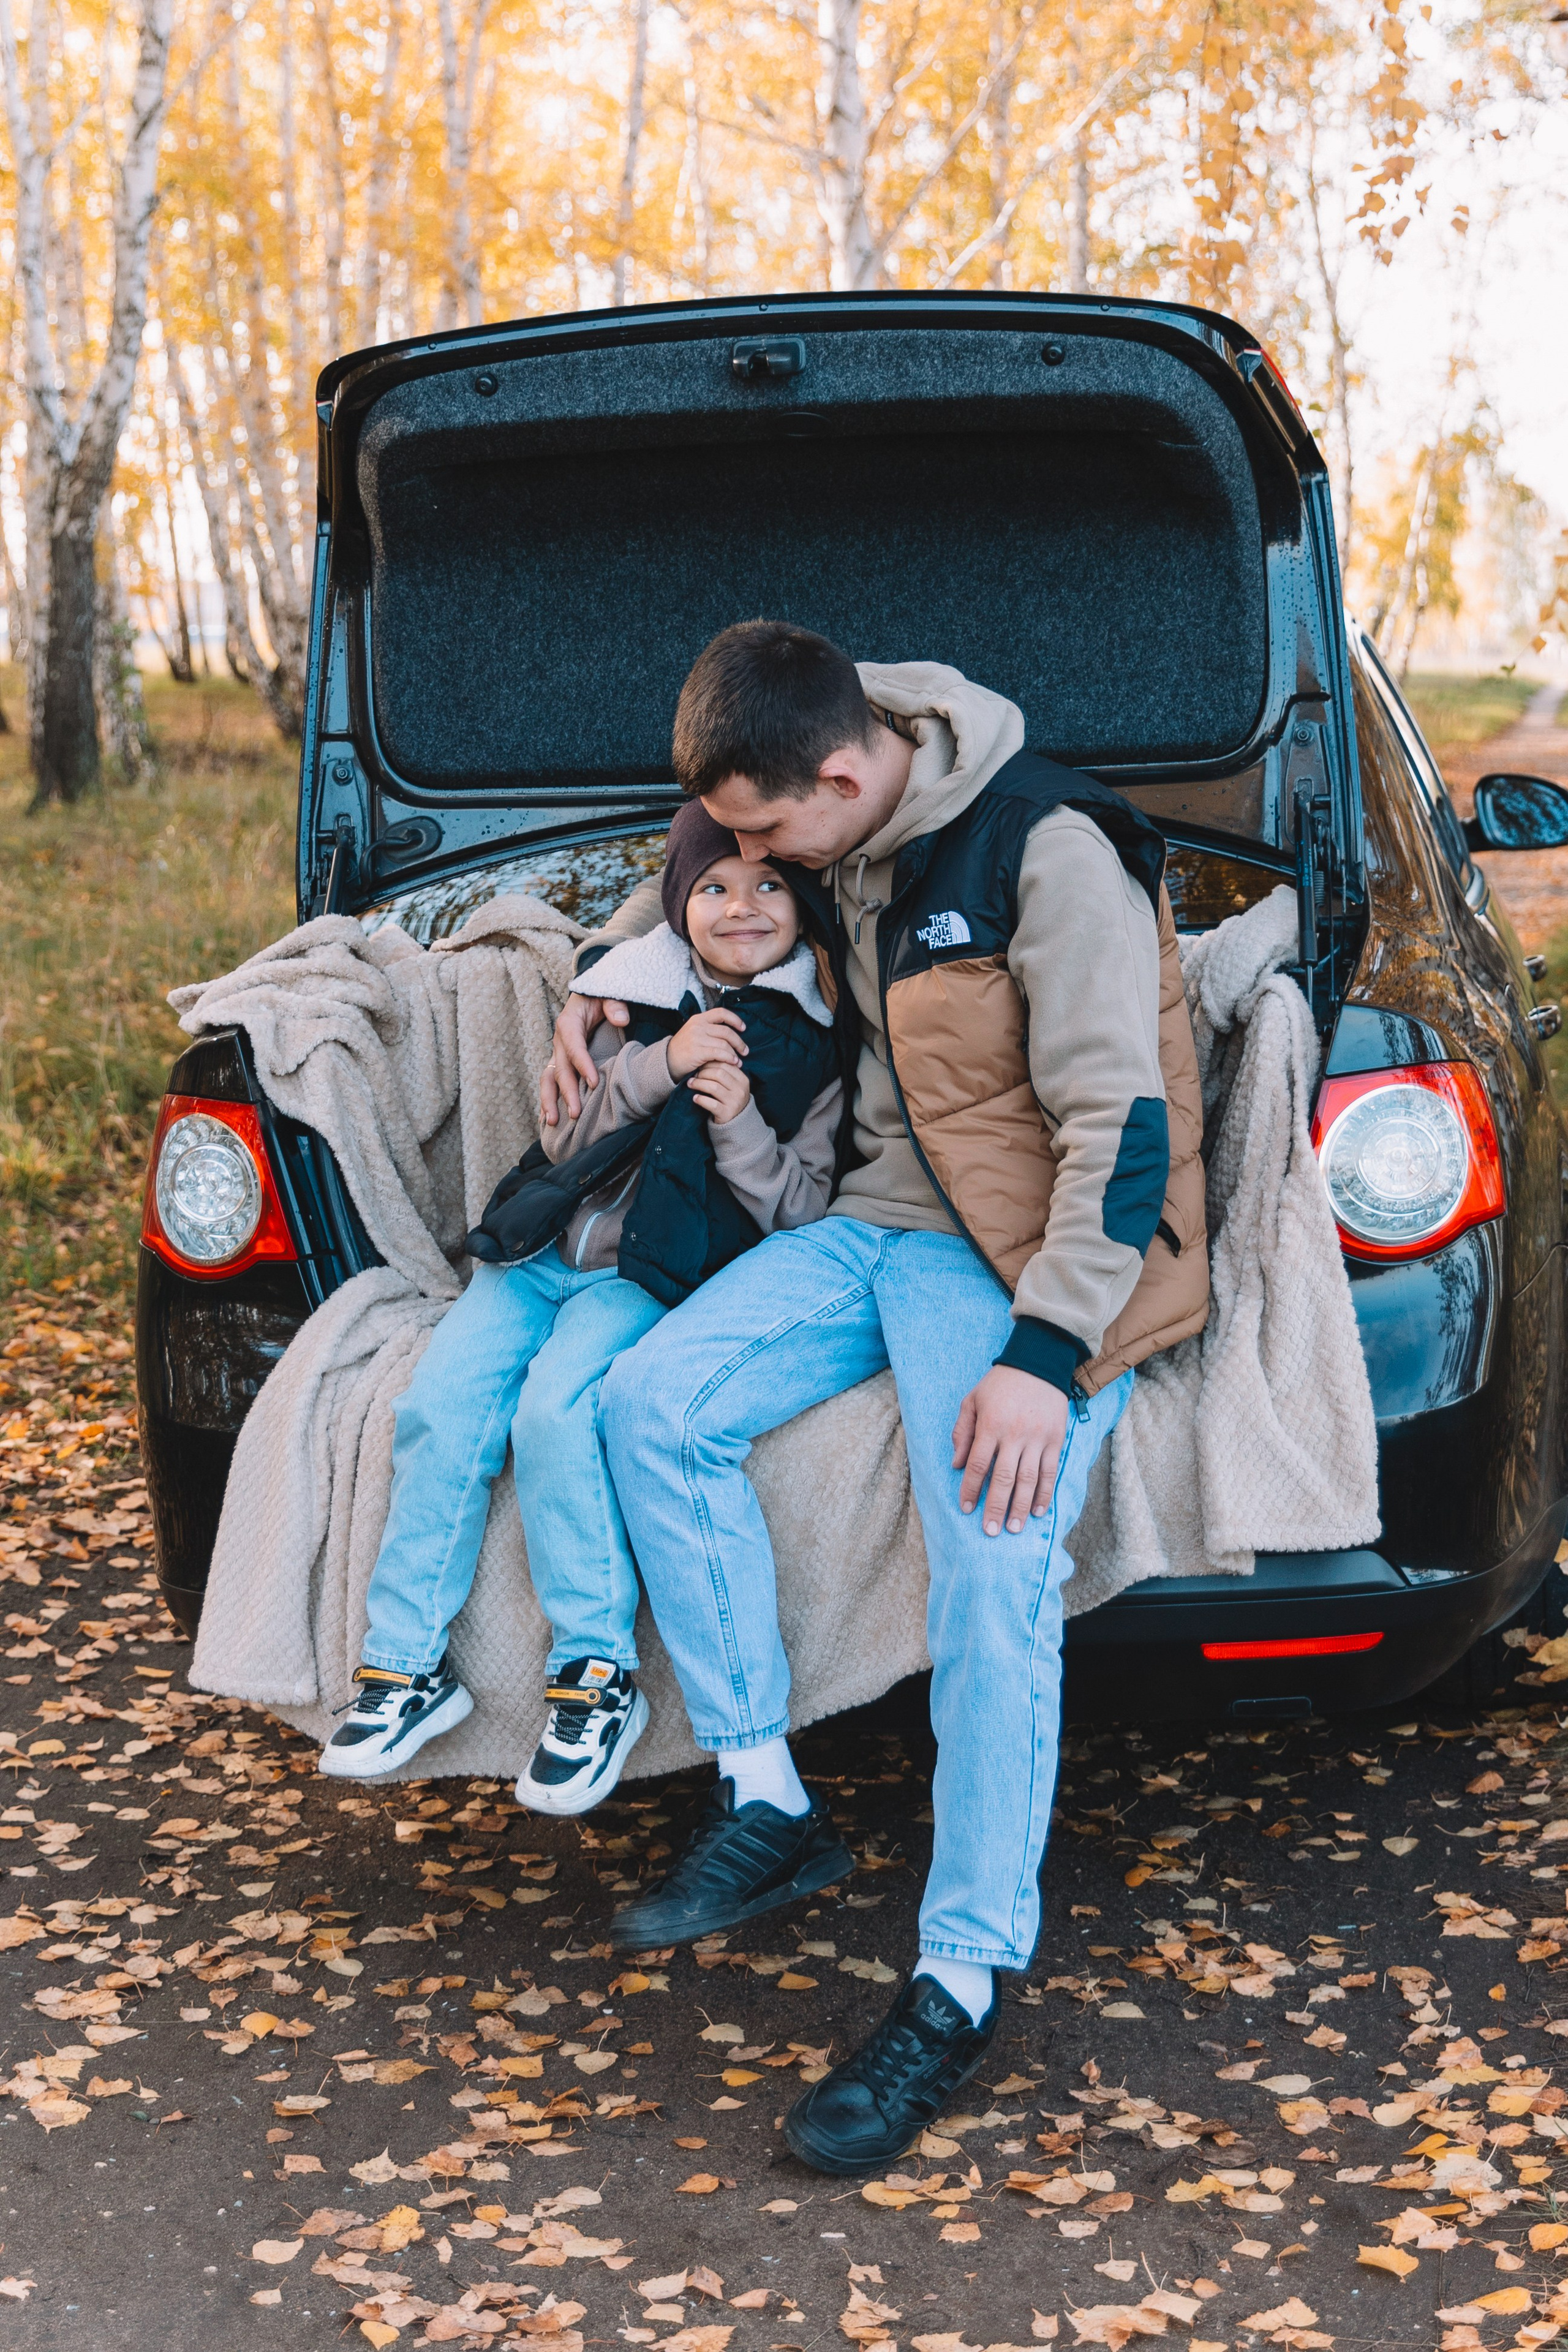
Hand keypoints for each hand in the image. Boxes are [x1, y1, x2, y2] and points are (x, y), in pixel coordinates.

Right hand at [540, 992, 630, 1124]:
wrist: (589, 997)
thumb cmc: (600, 997)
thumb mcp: (608, 993)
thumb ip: (615, 1004)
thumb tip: (621, 1019)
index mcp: (568, 1024)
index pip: (574, 1047)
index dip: (582, 1065)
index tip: (594, 1083)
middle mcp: (559, 1041)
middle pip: (559, 1069)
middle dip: (566, 1092)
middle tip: (576, 1113)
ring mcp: (557, 1054)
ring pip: (548, 1079)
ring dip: (549, 1101)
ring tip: (554, 1123)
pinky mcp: (560, 1063)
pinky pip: (551, 1083)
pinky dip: (548, 1101)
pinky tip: (548, 1120)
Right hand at [667, 1006, 747, 1080]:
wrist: (667, 1060)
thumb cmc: (684, 1048)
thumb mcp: (695, 1032)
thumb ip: (710, 1029)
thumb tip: (732, 1031)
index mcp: (699, 1018)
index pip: (721, 1013)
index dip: (735, 1019)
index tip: (743, 1028)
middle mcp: (698, 1026)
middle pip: (726, 1031)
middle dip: (739, 1042)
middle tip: (745, 1051)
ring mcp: (697, 1038)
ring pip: (724, 1043)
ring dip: (735, 1053)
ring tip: (739, 1061)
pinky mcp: (697, 1051)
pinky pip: (719, 1053)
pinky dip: (728, 1058)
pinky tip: (733, 1063)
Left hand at [689, 1060, 752, 1123]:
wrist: (736, 1123)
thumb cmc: (729, 1099)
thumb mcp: (731, 1085)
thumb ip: (724, 1073)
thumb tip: (706, 1059)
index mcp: (742, 1080)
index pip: (725, 1064)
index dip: (710, 1063)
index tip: (700, 1065)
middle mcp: (740, 1090)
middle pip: (719, 1074)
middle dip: (703, 1073)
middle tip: (693, 1075)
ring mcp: (734, 1102)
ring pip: (713, 1087)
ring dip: (699, 1084)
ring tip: (690, 1084)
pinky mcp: (726, 1113)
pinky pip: (711, 1104)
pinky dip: (701, 1099)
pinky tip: (694, 1098)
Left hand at [952, 1366, 1069, 1536]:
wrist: (1039, 1364)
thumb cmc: (1000, 1384)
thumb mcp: (972, 1400)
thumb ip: (962, 1432)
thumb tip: (956, 1465)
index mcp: (991, 1425)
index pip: (978, 1464)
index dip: (970, 1488)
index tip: (965, 1508)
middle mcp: (1014, 1434)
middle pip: (1003, 1478)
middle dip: (995, 1506)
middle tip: (990, 1531)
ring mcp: (1038, 1438)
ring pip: (1028, 1479)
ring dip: (1020, 1506)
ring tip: (1013, 1528)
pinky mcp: (1055, 1439)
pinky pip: (1050, 1471)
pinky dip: (1044, 1493)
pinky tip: (1038, 1511)